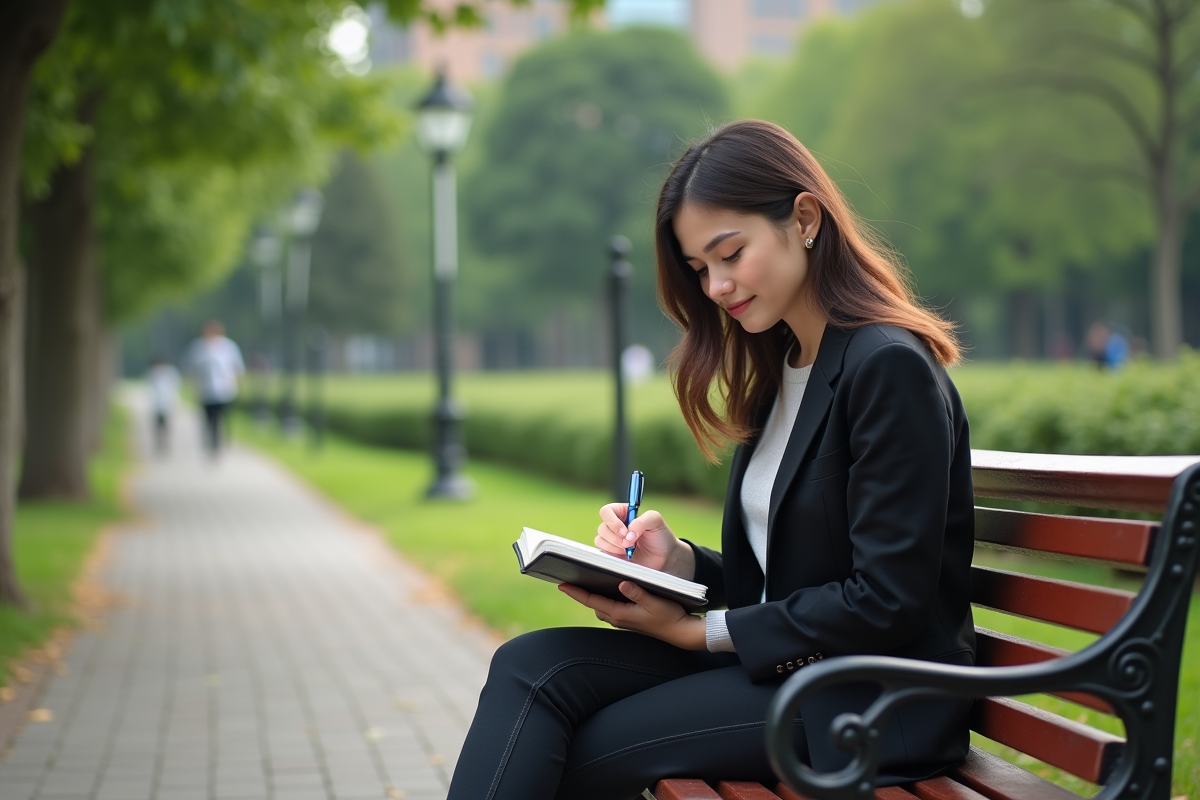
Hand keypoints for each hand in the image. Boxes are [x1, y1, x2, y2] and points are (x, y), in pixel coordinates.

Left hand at [558, 581, 705, 649]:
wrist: (680, 632)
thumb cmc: (669, 616)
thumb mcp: (655, 602)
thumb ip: (638, 593)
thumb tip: (623, 583)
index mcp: (620, 614)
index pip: (592, 601)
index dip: (576, 592)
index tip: (561, 584)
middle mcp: (618, 618)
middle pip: (592, 603)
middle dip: (579, 593)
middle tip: (568, 578)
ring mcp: (623, 620)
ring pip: (600, 606)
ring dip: (591, 596)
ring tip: (583, 580)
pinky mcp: (629, 619)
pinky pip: (608, 607)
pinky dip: (602, 598)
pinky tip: (605, 588)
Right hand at [595, 504, 694, 578]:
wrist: (664, 556)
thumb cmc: (661, 536)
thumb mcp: (656, 521)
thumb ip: (642, 521)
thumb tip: (628, 534)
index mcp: (623, 512)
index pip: (606, 511)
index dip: (612, 521)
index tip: (625, 531)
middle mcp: (616, 525)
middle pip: (602, 527)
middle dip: (616, 537)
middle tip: (630, 543)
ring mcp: (613, 539)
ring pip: (600, 540)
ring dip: (615, 546)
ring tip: (630, 548)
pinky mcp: (612, 553)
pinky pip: (602, 551)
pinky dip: (613, 553)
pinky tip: (626, 554)